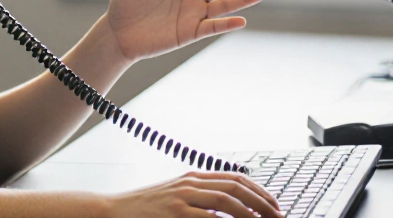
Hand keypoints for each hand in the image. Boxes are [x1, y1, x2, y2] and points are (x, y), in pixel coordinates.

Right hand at [105, 170, 281, 217]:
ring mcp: (181, 199)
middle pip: (236, 188)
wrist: (113, 212)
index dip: (259, 190)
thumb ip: (199, 199)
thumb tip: (230, 207)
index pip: (235, 178)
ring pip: (226, 200)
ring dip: (251, 213)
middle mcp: (189, 184)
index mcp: (192, 178)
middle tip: (279, 216)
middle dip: (262, 202)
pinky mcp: (174, 214)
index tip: (274, 205)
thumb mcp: (174, 197)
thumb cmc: (144, 209)